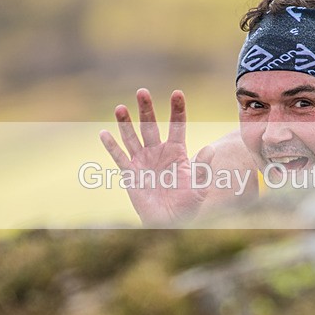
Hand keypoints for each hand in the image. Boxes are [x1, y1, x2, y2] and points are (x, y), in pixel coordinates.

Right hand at [100, 88, 213, 225]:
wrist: (169, 223)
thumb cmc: (187, 205)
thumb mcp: (199, 188)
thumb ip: (202, 168)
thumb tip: (209, 149)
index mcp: (177, 152)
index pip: (177, 126)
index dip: (177, 109)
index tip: (177, 93)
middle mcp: (158, 152)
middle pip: (151, 125)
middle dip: (146, 109)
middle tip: (142, 91)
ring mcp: (143, 161)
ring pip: (132, 137)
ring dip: (125, 123)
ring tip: (120, 107)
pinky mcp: (131, 173)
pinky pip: (119, 157)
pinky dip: (111, 146)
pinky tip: (104, 133)